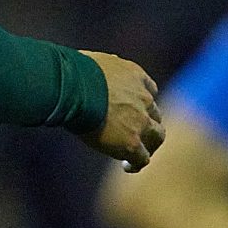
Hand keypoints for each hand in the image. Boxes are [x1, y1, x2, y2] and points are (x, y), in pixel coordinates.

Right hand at [82, 51, 164, 171]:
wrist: (73, 88)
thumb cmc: (71, 72)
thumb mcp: (90, 61)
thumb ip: (98, 68)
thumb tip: (83, 69)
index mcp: (135, 75)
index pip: (149, 90)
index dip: (141, 101)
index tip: (131, 108)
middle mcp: (144, 98)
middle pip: (155, 115)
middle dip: (147, 124)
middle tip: (134, 133)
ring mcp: (141, 121)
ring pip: (156, 137)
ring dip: (147, 144)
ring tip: (134, 154)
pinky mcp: (131, 142)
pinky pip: (142, 158)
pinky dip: (136, 163)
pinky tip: (127, 166)